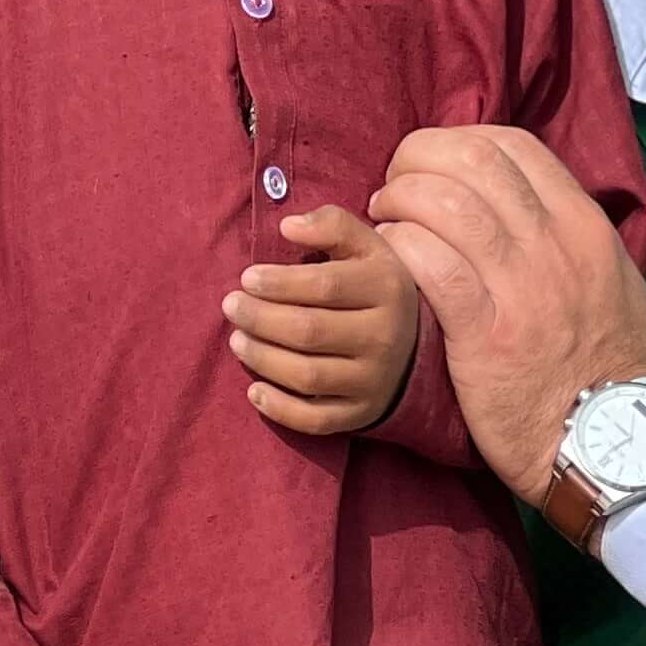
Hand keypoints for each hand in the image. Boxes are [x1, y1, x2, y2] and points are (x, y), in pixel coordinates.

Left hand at [225, 210, 418, 435]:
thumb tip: (288, 226)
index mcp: (387, 289)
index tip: (247, 278)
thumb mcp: (365, 247)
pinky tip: (253, 389)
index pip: (326, 286)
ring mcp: (374, 380)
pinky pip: (315, 419)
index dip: (279, 282)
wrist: (413, 343)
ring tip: (236, 340)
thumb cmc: (372, 286)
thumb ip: (331, 225)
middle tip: (231, 306)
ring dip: (262, 358)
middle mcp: (385, 337)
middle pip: (310, 331)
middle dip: (260, 318)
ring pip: (307, 376)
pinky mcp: (361, 413)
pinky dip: (279, 408)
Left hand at [368, 128, 645, 504]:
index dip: (456, 142)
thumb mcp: (612, 280)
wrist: (613, 440)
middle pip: (470, 161)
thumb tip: (526, 203)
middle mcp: (554, 243)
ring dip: (398, 202)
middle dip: (416, 162)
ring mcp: (520, 286)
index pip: (512, 146)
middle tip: (393, 188)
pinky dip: (399, 248)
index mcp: (584, 224)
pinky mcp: (484, 332)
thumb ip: (570, 236)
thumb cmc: (608, 365)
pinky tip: (388, 257)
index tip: (431, 165)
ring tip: (384, 221)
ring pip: (443, 204)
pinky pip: (430, 264)